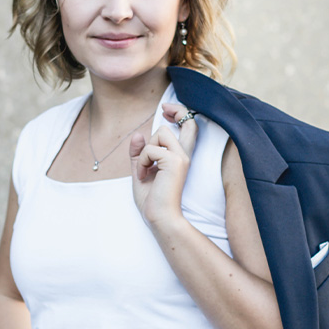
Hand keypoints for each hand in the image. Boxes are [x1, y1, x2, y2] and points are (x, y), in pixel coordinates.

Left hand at [129, 103, 197, 226]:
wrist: (160, 219)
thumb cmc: (152, 201)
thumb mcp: (141, 172)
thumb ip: (139, 153)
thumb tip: (138, 134)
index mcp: (180, 157)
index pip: (190, 128)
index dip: (182, 113)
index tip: (167, 110)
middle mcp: (185, 154)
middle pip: (186, 122)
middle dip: (176, 111)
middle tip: (164, 110)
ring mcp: (181, 157)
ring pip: (161, 132)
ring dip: (146, 149)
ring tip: (144, 168)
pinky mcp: (174, 161)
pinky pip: (150, 149)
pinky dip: (141, 161)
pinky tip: (143, 175)